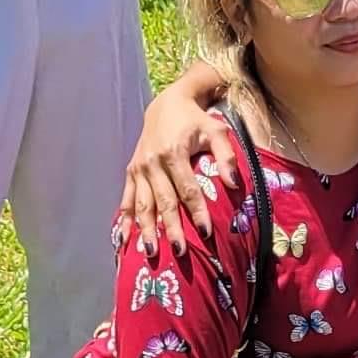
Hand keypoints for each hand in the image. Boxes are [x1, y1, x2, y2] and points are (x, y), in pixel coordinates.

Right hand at [114, 76, 235, 245]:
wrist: (167, 104)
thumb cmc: (196, 120)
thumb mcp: (216, 130)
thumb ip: (226, 156)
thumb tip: (233, 183)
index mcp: (174, 152)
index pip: (188, 189)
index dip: (197, 212)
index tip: (205, 233)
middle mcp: (153, 162)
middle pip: (164, 201)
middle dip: (172, 228)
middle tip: (180, 251)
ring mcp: (139, 168)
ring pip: (142, 204)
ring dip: (146, 230)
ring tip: (151, 253)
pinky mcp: (131, 172)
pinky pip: (127, 199)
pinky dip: (125, 220)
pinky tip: (123, 240)